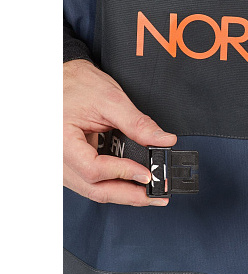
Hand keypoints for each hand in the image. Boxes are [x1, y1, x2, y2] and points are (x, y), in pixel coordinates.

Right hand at [64, 59, 176, 205]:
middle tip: (156, 195)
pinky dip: (113, 185)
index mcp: (61, 141)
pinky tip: (132, 185)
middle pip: (94, 189)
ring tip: (149, 194)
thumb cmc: (77, 85)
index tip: (147, 173)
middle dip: (129, 195)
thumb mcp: (111, 100)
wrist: (62, 78)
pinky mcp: (71, 165)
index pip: (93, 170)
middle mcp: (58, 159)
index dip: (123, 173)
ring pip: (93, 191)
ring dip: (123, 194)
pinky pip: (91, 183)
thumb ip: (138, 124)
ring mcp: (62, 165)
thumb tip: (163, 140)